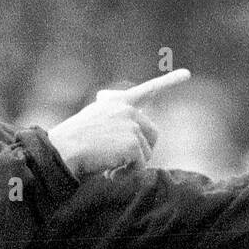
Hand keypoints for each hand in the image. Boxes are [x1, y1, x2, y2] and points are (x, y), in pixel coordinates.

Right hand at [47, 69, 190, 178]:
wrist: (61, 151)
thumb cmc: (71, 143)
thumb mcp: (93, 124)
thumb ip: (114, 124)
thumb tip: (133, 140)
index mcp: (116, 103)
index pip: (147, 90)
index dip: (168, 81)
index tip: (187, 74)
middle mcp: (127, 110)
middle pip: (152, 135)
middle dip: (141, 152)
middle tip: (119, 161)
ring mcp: (131, 125)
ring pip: (146, 154)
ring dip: (130, 166)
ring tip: (107, 164)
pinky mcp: (133, 142)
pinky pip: (140, 166)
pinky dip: (127, 174)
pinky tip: (109, 170)